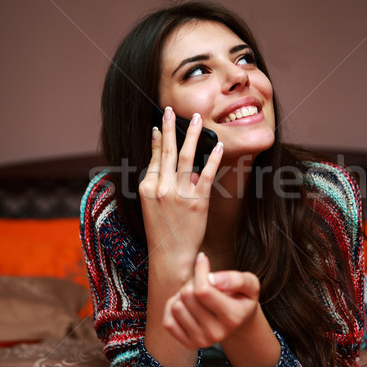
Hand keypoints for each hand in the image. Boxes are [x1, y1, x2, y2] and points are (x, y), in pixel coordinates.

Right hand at [139, 107, 222, 273]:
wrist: (171, 256)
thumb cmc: (162, 231)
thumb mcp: (151, 206)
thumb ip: (157, 184)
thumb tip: (167, 162)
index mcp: (148, 188)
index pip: (154, 157)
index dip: (158, 138)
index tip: (160, 124)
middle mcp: (161, 188)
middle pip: (167, 151)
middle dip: (169, 127)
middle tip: (170, 109)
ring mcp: (179, 194)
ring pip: (186, 157)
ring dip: (192, 135)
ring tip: (197, 119)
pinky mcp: (197, 201)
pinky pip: (206, 174)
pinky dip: (213, 158)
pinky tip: (219, 145)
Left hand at [163, 252, 260, 348]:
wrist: (239, 321)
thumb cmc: (241, 297)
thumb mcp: (249, 283)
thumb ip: (235, 279)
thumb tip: (212, 279)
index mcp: (233, 317)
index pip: (203, 290)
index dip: (200, 270)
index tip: (203, 261)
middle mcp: (217, 333)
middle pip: (187, 295)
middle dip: (192, 281)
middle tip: (202, 282)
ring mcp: (202, 341)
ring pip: (176, 307)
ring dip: (183, 294)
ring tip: (196, 295)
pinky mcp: (189, 344)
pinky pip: (168, 321)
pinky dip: (173, 308)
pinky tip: (186, 305)